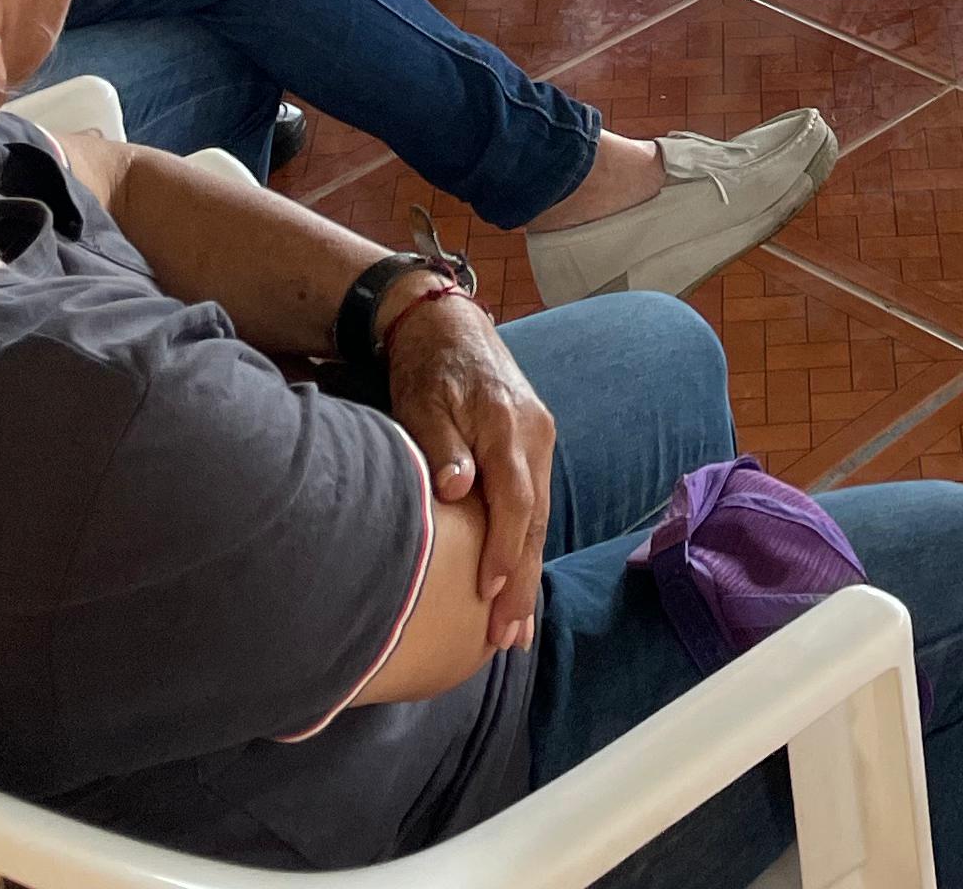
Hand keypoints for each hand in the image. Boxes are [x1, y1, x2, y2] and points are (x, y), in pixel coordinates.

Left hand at [379, 290, 555, 654]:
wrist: (448, 324)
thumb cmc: (427, 367)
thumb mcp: (422, 401)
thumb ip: (441, 446)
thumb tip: (457, 490)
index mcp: (507, 423)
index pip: (514, 498)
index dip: (504, 549)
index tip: (489, 594)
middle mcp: (535, 433)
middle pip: (535, 519)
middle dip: (522, 582)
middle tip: (507, 637)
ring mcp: (541, 439)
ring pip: (540, 517)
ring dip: (527, 574)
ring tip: (514, 630)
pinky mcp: (535, 446)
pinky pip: (535, 505)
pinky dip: (526, 547)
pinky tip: (516, 585)